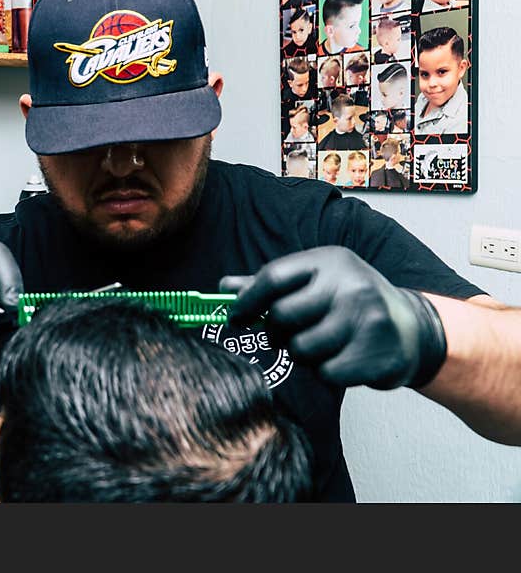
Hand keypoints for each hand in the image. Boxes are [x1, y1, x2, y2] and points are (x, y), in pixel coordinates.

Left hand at [220, 247, 446, 389]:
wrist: (410, 327)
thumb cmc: (349, 302)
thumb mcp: (315, 282)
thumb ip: (270, 285)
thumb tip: (224, 286)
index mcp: (330, 261)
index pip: (273, 277)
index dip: (247, 300)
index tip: (235, 317)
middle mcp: (350, 284)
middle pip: (282, 316)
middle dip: (276, 331)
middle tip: (285, 334)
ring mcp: (367, 318)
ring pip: (301, 349)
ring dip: (302, 354)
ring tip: (321, 344)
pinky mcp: (378, 353)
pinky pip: (326, 373)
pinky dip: (327, 372)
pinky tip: (342, 358)